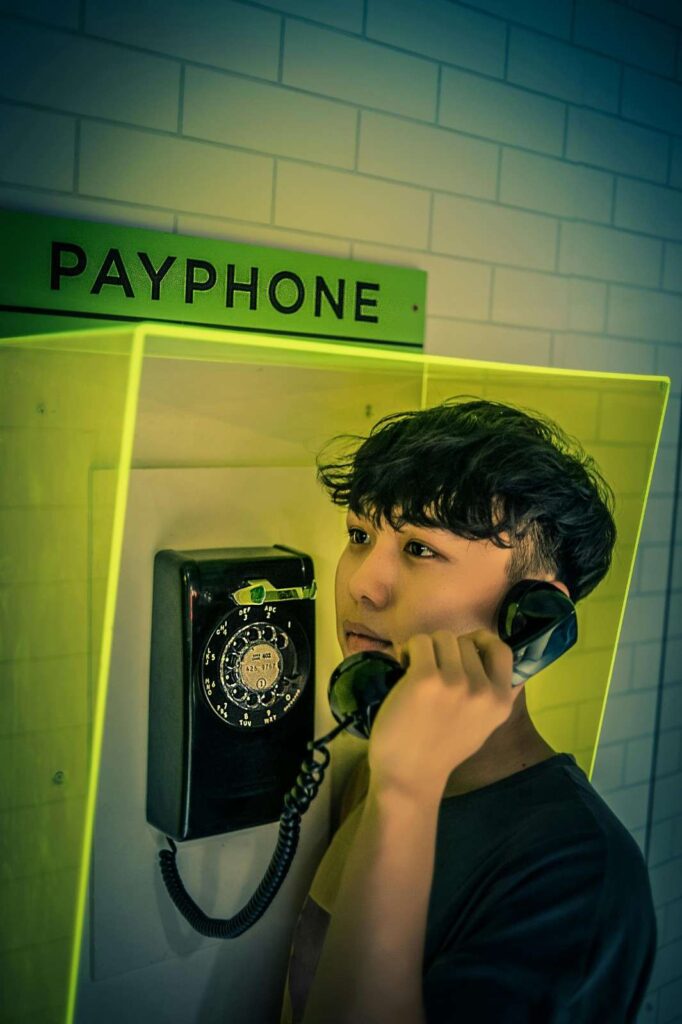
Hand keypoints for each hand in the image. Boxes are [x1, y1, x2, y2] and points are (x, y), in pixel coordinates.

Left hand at [366, 628, 520, 802]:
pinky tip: (403, 665)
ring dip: (427, 648)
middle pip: (465, 641)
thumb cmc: (442, 750)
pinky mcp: (425, 678)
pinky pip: (420, 642)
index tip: (462, 653)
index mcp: (501, 701)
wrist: (409, 775)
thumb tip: (500, 660)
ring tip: (416, 669)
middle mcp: (482, 690)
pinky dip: (409, 649)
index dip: (481, 643)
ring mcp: (455, 682)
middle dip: (446, 651)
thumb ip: (493, 694)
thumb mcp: (483, 724)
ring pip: (442, 637)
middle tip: (432, 670)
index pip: (502, 650)